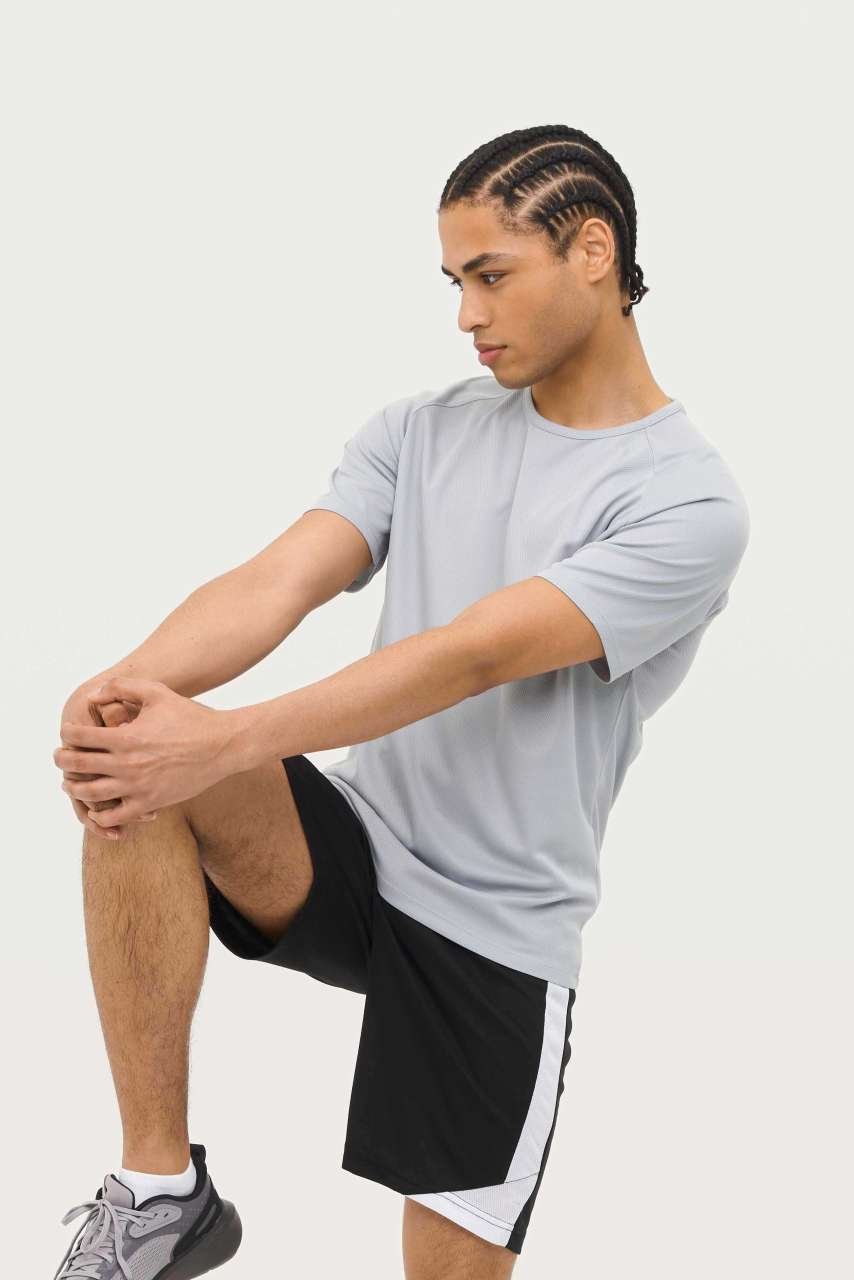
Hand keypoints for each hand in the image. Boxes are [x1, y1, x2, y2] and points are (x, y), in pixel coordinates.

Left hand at [54, 676, 239, 833]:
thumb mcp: (157, 692)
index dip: (68, 734)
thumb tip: (93, 695)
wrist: (222, 746)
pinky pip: (116, 816)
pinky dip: (101, 815)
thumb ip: (122, 687)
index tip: (67, 733)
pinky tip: (97, 809)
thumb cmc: (191, 716)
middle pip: (79, 766)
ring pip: (91, 794)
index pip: (81, 737)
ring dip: (75, 788)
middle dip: (63, 760)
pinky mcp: (150, 803)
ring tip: (70, 783)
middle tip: (59, 757)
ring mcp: (138, 787)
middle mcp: (127, 764)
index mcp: (126, 737)